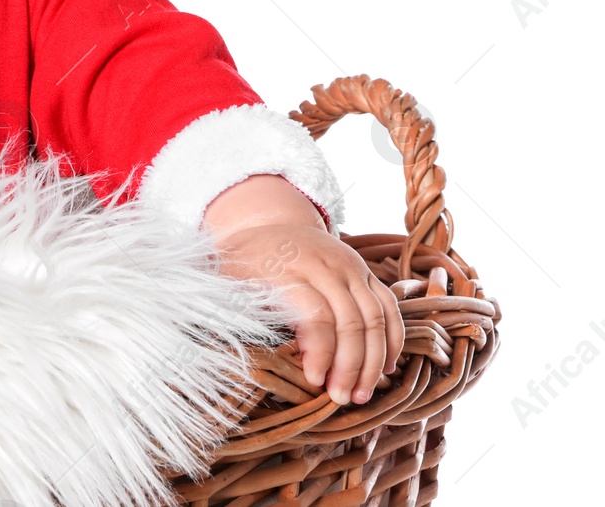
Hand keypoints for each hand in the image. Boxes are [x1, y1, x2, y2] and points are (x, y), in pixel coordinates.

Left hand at [212, 223, 403, 405]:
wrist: (268, 223)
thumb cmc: (244, 262)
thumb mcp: (230, 282)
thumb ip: (243, 314)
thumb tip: (258, 363)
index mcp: (286, 268)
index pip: (316, 315)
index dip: (320, 352)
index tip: (315, 382)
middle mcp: (323, 264)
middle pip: (350, 320)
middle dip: (350, 365)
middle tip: (342, 398)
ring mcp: (349, 265)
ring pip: (375, 316)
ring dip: (374, 360)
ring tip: (362, 393)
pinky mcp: (365, 270)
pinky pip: (389, 306)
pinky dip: (392, 339)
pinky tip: (385, 368)